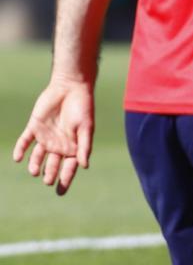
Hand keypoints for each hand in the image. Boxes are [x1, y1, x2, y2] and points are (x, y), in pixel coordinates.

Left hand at [12, 77, 94, 195]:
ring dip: (34, 165)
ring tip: (34, 171)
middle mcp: (58, 145)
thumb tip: (84, 165)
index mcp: (73, 146)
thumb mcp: (86, 127)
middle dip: (49, 174)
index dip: (65, 180)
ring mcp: (45, 137)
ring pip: (37, 156)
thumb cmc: (83, 107)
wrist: (70, 87)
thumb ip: (84, 146)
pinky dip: (20, 150)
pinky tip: (18, 158)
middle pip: (52, 165)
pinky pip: (24, 142)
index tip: (60, 192)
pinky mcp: (34, 128)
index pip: (69, 167)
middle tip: (47, 180)